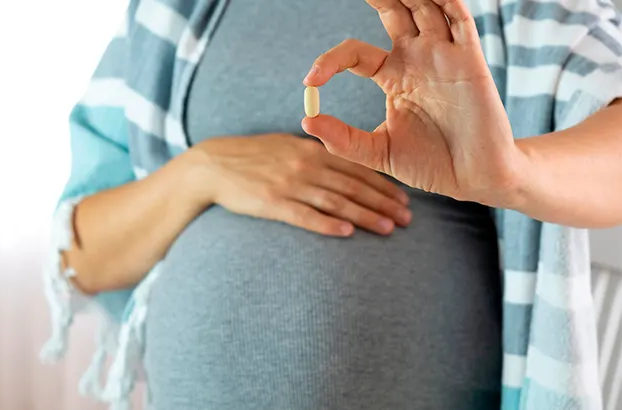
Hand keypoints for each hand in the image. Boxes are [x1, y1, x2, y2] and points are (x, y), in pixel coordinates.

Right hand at [190, 133, 411, 236]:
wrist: (213, 165)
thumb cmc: (252, 158)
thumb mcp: (287, 147)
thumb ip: (315, 156)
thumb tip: (341, 169)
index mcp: (311, 150)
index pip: (356, 168)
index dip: (382, 184)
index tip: (403, 198)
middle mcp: (305, 165)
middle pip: (353, 186)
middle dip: (383, 202)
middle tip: (408, 219)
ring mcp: (289, 184)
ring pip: (336, 201)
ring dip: (365, 215)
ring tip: (389, 228)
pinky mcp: (272, 202)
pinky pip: (305, 215)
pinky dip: (327, 223)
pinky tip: (346, 232)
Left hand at [301, 0, 525, 206]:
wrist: (473, 178)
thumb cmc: (430, 164)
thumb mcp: (378, 153)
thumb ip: (344, 140)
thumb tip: (306, 121)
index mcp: (393, 77)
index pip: (355, 54)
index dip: (330, 62)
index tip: (310, 81)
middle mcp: (417, 59)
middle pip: (394, 13)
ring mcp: (443, 56)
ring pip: (425, 7)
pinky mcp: (469, 60)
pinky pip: (459, 21)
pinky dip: (445, 2)